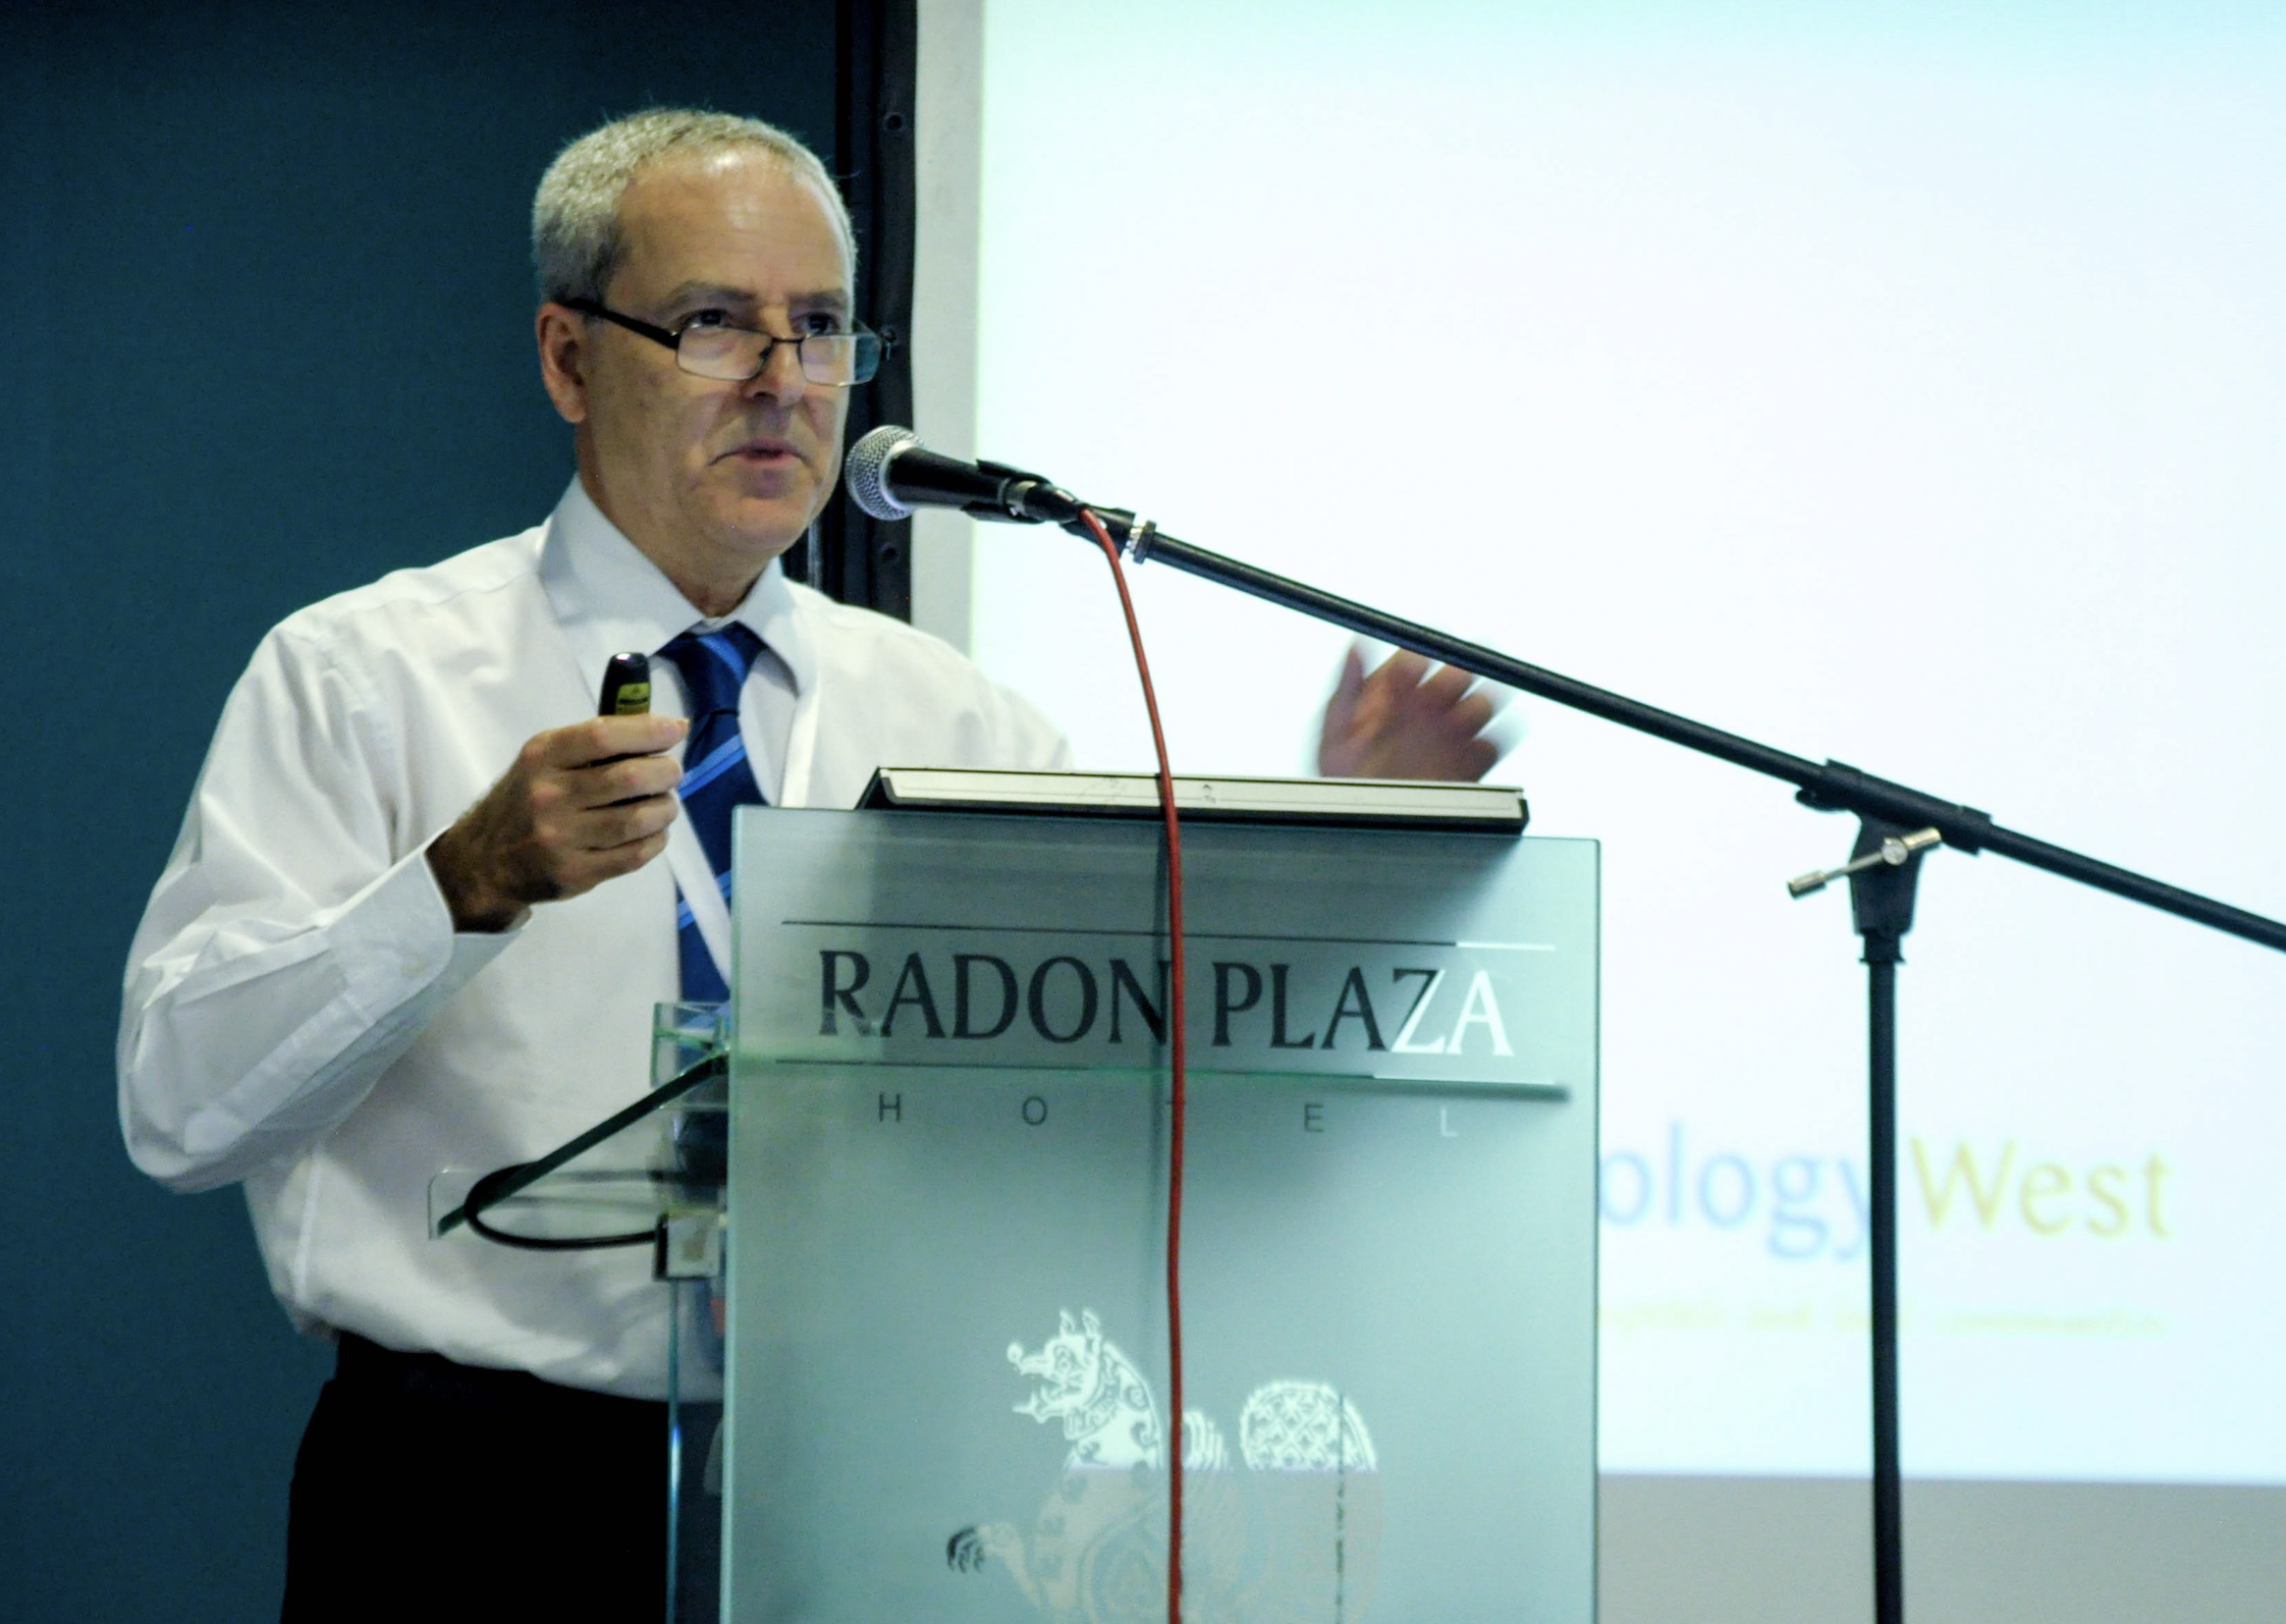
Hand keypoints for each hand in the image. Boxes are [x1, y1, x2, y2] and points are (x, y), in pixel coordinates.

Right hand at [426, 715, 687, 931]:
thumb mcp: (544, 760)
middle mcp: (549, 796)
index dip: (648, 731)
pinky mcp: (575, 874)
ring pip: (639, 820)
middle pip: (629, 779)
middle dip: (665, 772)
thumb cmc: (526, 800)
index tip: (675, 729)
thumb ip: (595, 743)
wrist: (483, 861)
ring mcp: (561, 838)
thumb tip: (664, 727)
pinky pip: (635, 855)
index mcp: (542, 757)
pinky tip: (653, 831)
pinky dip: (656, 839)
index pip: (602, 736)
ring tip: (664, 803)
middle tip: (671, 772)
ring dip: (665, 808)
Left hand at [1316, 645, 1500, 781]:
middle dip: (1454, 679)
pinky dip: (1484, 745)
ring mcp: (1453, 735)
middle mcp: (1428, 710)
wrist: (1368, 824)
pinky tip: (1460, 755)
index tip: (1411, 667)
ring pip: (1482, 704)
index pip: (1416, 659)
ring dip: (1473, 711)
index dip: (1416, 660)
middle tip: (1437, 696)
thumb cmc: (1345, 782)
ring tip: (1449, 730)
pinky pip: (1492, 744)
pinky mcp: (1473, 762)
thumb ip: (1348, 688)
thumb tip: (1356, 647)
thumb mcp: (1336, 734)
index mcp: (1397, 695)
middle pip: (1459, 674)